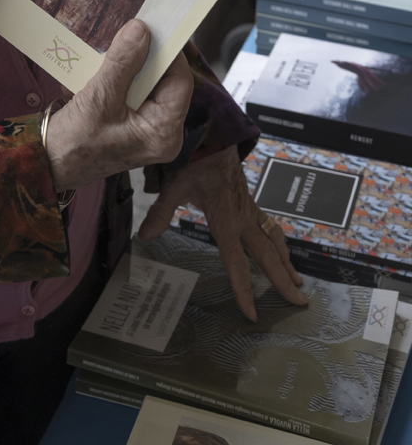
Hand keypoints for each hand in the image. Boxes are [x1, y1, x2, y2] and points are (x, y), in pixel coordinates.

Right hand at [45, 19, 192, 191]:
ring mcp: (144, 129)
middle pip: (164, 82)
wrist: (46, 167)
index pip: (180, 83)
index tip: (153, 28)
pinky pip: (130, 91)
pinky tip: (97, 68)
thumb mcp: (99, 99)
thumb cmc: (73, 144)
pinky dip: (116, 76)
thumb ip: (123, 63)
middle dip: (145, 57)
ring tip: (110, 48)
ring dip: (127, 65)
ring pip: (145, 84)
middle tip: (130, 30)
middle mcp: (160, 133)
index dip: (169, 54)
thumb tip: (141, 30)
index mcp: (163, 134)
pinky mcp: (127, 123)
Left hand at [137, 144, 306, 320]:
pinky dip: (279, 244)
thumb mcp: (174, 184)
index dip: (244, 288)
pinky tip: (282, 252)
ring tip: (296, 283)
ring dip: (286, 263)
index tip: (253, 312)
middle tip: (300, 304)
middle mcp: (243, 217)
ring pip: (273, 241)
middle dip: (282, 281)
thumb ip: (161, 211)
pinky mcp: (250, 203)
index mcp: (226, 219)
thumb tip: (145, 236)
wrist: (212, 133)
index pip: (237, 261)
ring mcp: (250, 210)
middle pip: (266, 256)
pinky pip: (269, 227)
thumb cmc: (194, 158)